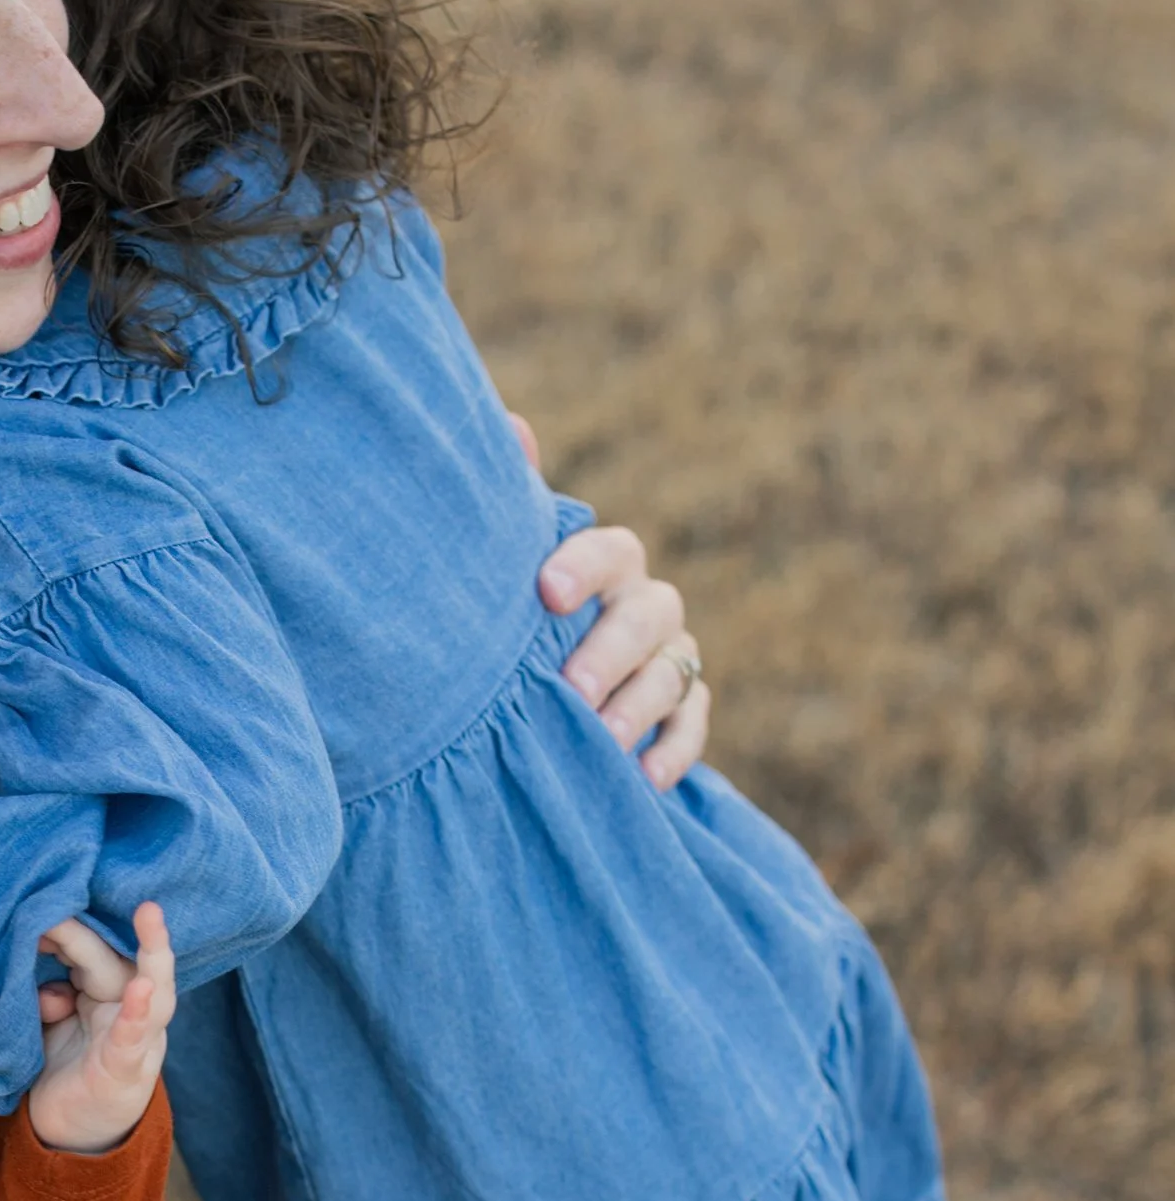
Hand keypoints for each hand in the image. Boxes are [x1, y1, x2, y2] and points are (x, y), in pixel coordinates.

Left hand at [27, 903, 175, 1151]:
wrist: (70, 1136)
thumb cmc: (62, 1070)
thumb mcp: (46, 1024)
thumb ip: (44, 995)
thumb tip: (43, 985)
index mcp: (103, 991)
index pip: (89, 947)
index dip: (63, 926)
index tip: (32, 901)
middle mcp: (126, 1007)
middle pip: (110, 959)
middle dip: (79, 932)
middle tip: (43, 906)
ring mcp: (134, 1037)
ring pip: (149, 987)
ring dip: (152, 952)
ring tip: (149, 915)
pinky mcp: (126, 1070)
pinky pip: (135, 1038)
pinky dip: (139, 1013)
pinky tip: (142, 990)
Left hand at [516, 421, 711, 793]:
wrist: (541, 687)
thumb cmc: (519, 616)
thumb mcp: (506, 568)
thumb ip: (514, 508)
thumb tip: (510, 422)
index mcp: (602, 563)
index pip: (608, 550)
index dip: (582, 566)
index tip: (544, 593)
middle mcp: (645, 603)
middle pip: (649, 614)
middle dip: (612, 650)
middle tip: (570, 689)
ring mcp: (670, 656)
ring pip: (673, 670)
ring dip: (638, 705)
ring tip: (600, 740)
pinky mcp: (683, 709)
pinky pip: (693, 723)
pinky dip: (672, 750)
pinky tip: (643, 778)